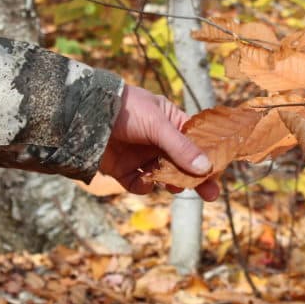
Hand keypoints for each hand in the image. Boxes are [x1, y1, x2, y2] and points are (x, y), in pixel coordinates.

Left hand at [99, 85, 219, 200]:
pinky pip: (139, 184)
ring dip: (170, 183)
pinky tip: (145, 181)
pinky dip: (144, 186)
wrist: (86, 112)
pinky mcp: (123, 169)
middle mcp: (158, 141)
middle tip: (211, 194)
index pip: (196, 143)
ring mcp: (140, 155)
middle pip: (183, 164)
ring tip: (174, 186)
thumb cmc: (127, 108)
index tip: (218, 174)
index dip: (208, 158)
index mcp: (171, 123)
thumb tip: (205, 168)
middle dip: (196, 179)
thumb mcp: (157, 125)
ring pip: (163, 176)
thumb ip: (180, 147)